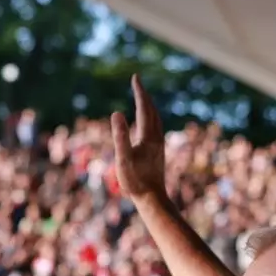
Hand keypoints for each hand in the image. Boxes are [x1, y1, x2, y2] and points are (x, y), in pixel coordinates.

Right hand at [110, 76, 168, 203]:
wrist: (152, 198)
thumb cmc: (135, 181)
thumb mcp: (123, 158)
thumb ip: (120, 136)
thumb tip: (116, 113)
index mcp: (148, 136)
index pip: (144, 107)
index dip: (139, 92)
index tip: (135, 77)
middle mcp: (156, 137)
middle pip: (152, 110)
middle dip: (144, 95)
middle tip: (137, 82)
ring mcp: (159, 144)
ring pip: (156, 119)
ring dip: (149, 106)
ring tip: (143, 98)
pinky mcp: (158, 151)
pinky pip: (155, 128)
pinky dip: (150, 118)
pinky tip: (146, 123)